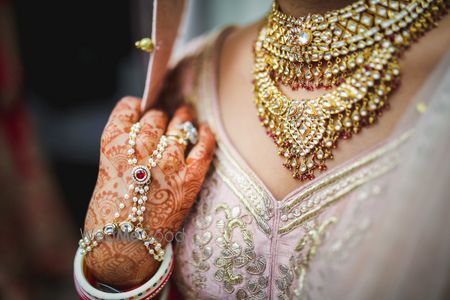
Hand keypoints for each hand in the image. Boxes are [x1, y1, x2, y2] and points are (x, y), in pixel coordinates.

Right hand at [83, 97, 214, 287]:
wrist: (124, 248)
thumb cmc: (111, 212)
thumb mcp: (107, 170)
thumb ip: (125, 149)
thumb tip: (149, 129)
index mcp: (113, 143)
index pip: (130, 107)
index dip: (137, 108)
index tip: (142, 110)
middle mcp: (141, 147)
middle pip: (156, 117)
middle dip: (159, 118)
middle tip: (162, 123)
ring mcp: (167, 162)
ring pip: (180, 125)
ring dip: (183, 118)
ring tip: (185, 116)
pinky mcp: (190, 177)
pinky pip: (204, 145)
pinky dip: (205, 134)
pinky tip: (204, 128)